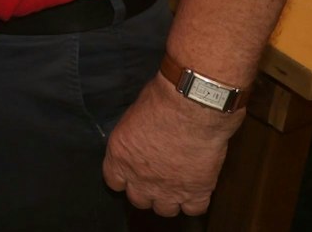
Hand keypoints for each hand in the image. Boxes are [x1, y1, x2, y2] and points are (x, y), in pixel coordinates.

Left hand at [102, 77, 243, 216]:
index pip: (114, 182)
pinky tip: (197, 190)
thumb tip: (138, 138)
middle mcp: (140, 177)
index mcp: (119, 157)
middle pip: (138, 200)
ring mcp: (168, 188)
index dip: (124, 178)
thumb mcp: (132, 116)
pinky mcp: (196, 191)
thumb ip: (132, 136)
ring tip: (177, 186)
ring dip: (170, 199)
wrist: (191, 107)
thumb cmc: (161, 102)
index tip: (132, 173)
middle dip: (146, 191)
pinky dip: (196, 202)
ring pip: (165, 210)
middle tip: (156, 179)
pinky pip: (194, 209)